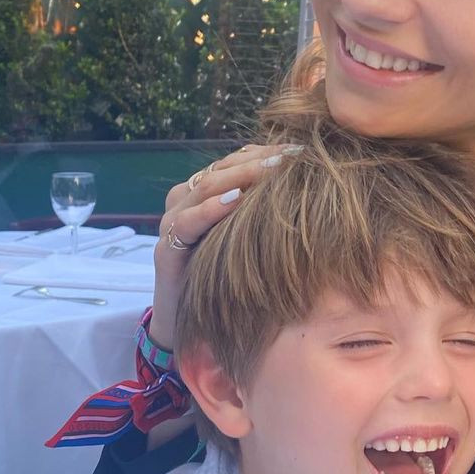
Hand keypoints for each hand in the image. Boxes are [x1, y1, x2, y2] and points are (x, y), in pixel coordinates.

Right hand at [150, 144, 295, 352]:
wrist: (186, 323)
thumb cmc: (222, 278)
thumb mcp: (245, 240)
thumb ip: (263, 213)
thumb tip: (308, 190)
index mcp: (203, 193)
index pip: (235, 161)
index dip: (267, 152)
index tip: (302, 150)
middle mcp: (185, 201)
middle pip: (223, 169)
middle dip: (260, 159)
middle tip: (294, 155)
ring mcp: (172, 223)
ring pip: (205, 187)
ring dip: (240, 176)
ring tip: (273, 169)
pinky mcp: (166, 250)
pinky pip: (188, 223)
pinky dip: (211, 209)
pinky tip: (236, 201)